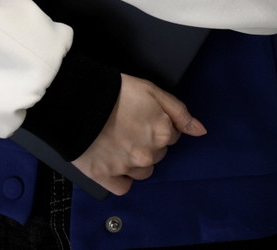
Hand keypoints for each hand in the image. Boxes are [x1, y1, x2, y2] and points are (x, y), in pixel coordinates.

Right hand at [71, 74, 206, 195]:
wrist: (76, 101)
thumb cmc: (114, 92)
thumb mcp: (152, 91)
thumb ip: (180, 112)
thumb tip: (200, 130)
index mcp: (163, 133)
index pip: (171, 135)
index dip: (157, 123)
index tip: (142, 116)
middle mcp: (149, 154)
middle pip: (157, 154)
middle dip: (147, 142)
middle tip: (127, 126)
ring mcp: (128, 168)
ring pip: (143, 171)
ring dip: (135, 160)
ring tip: (117, 142)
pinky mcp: (107, 177)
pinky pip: (123, 187)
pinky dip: (120, 178)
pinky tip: (112, 162)